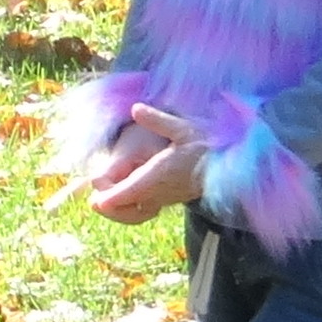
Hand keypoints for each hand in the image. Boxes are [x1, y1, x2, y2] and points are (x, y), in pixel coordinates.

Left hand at [84, 103, 208, 224]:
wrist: (230, 164)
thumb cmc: (207, 143)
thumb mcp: (184, 128)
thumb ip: (158, 120)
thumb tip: (136, 108)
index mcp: (162, 172)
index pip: (134, 189)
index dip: (115, 197)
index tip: (98, 202)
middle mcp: (161, 190)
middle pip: (130, 206)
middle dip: (110, 206)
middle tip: (92, 202)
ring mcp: (164, 198)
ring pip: (136, 212)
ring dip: (117, 211)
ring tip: (100, 205)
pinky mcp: (167, 200)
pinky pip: (143, 211)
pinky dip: (127, 210)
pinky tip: (116, 203)